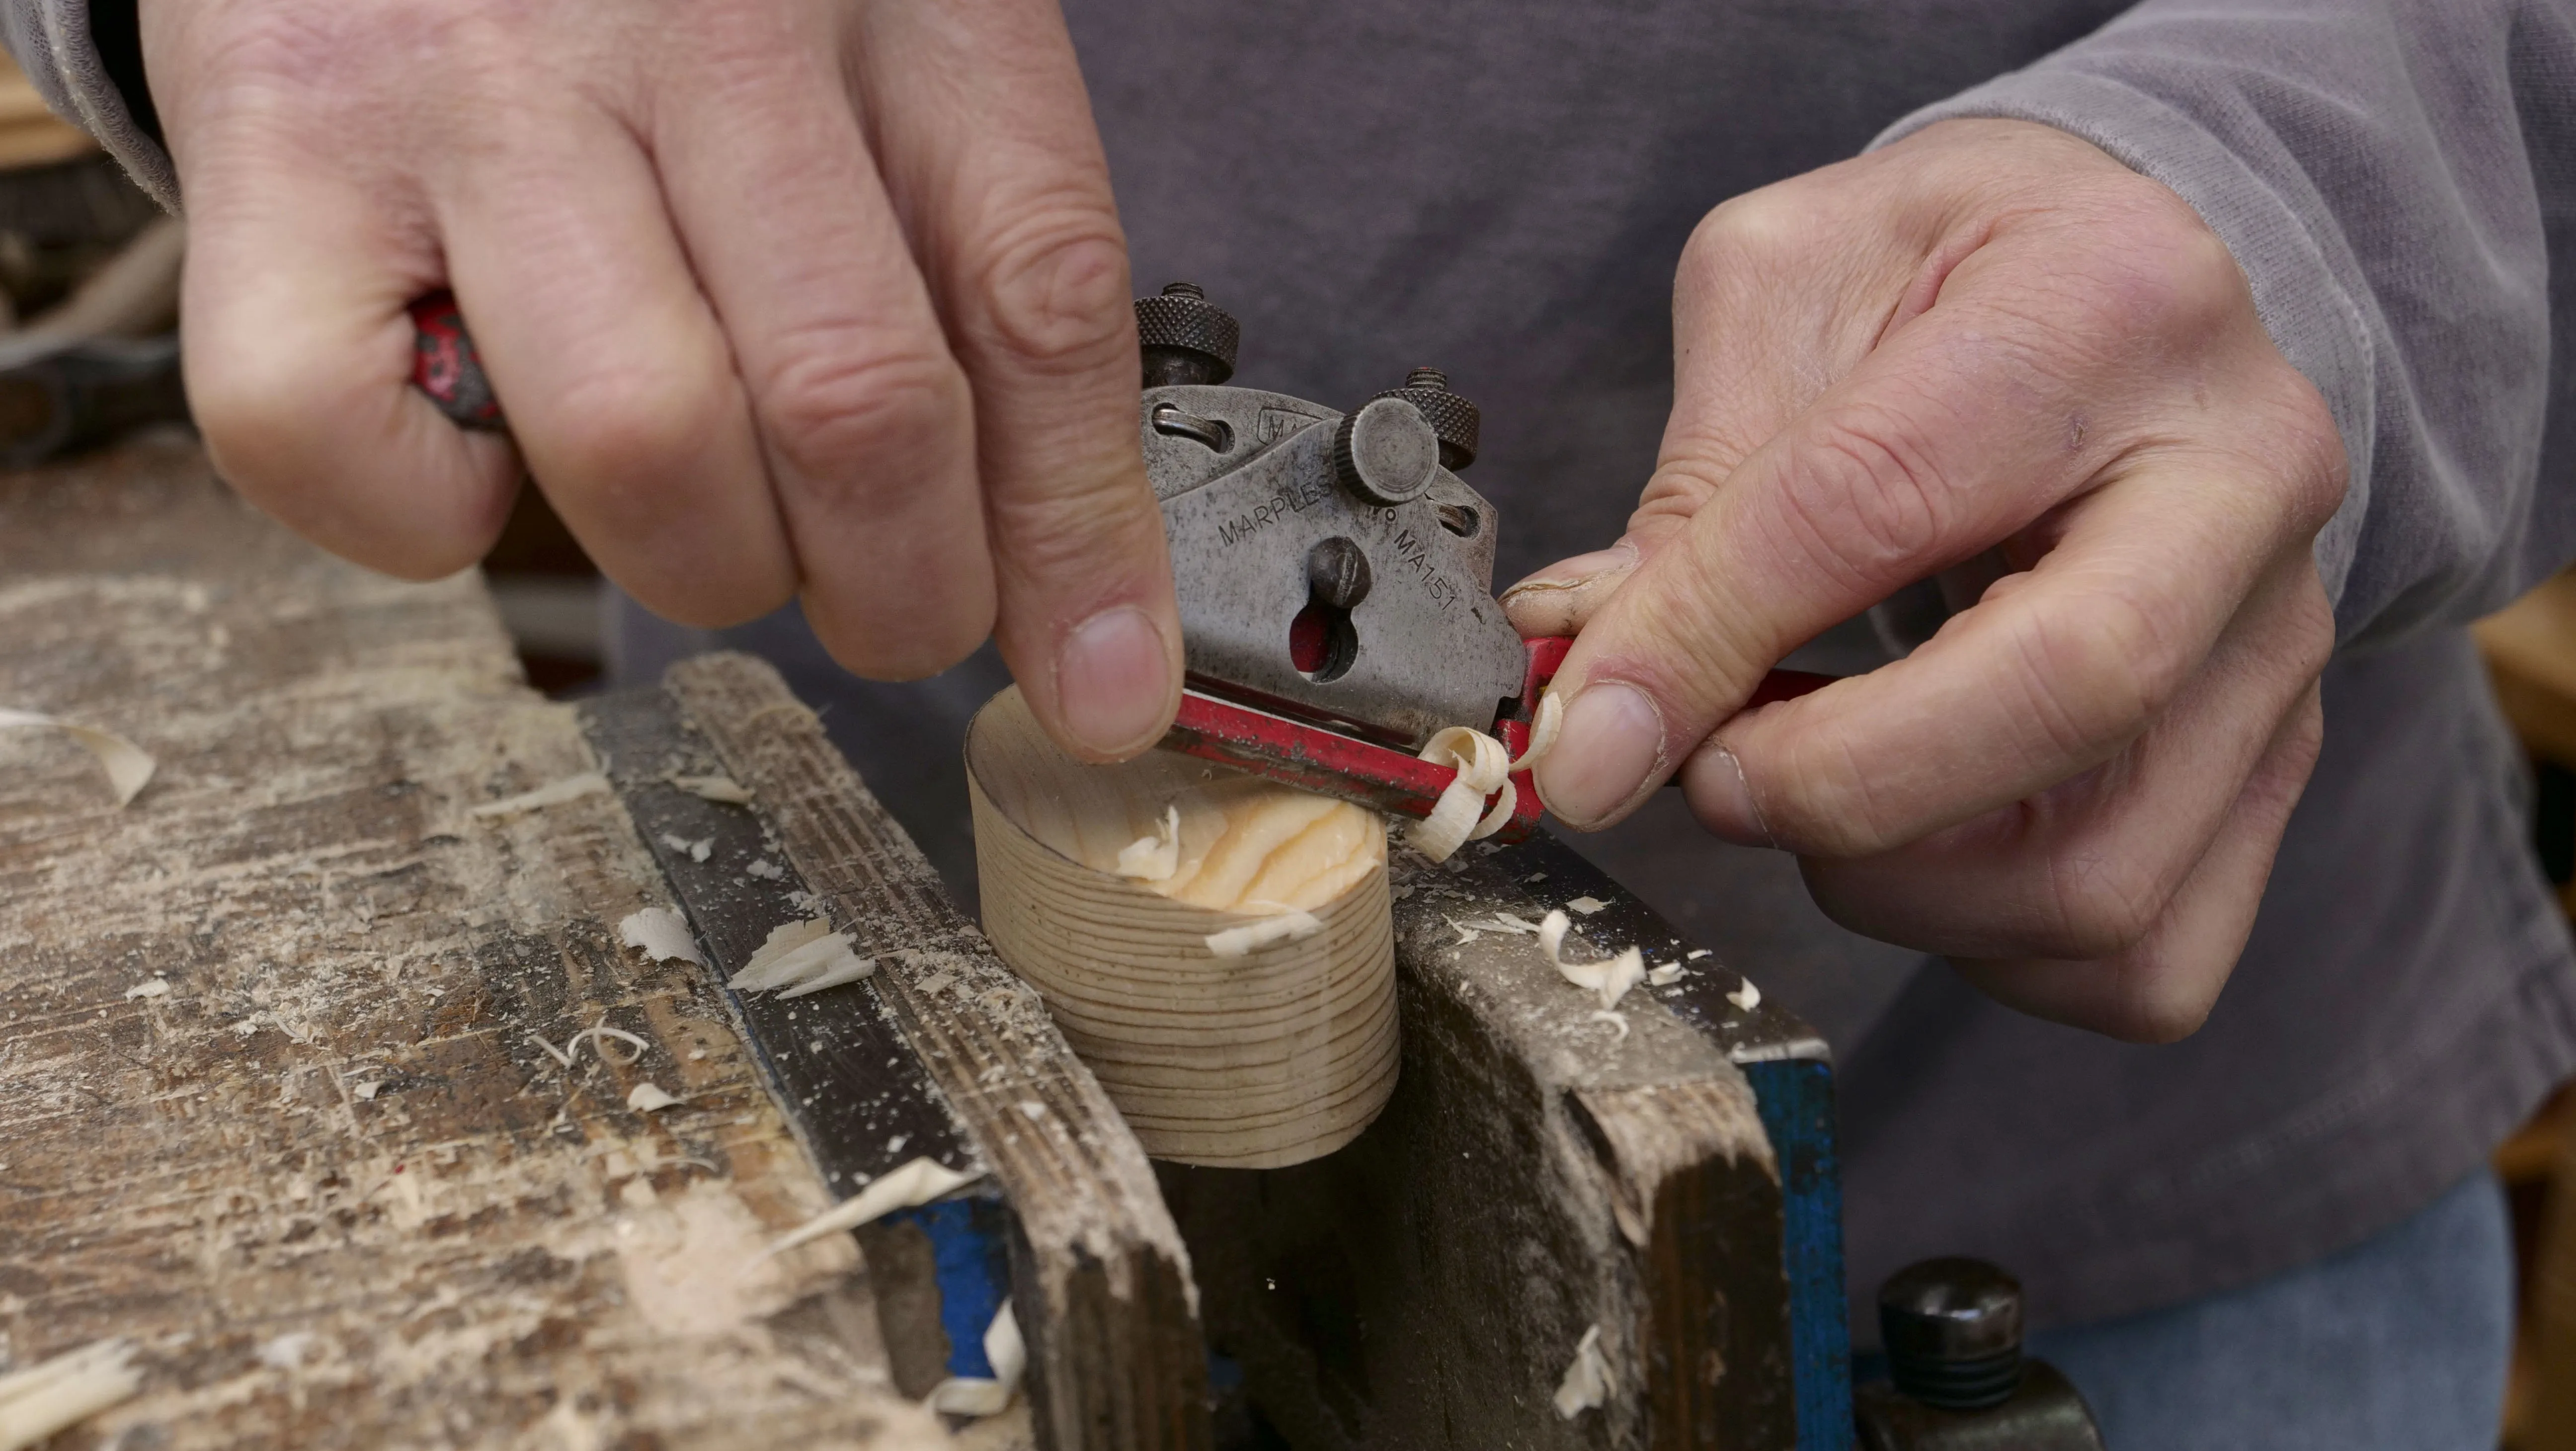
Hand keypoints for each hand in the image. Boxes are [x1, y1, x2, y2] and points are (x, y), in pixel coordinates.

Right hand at [139, 0, 1180, 760]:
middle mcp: (690, 26)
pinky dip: (423, 515)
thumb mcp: (887, 60)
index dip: (1079, 537)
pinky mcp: (277, 149)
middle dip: (897, 589)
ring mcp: (472, 92)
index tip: (1100, 688)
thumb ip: (985, 292)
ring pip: (639, 446)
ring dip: (696, 559)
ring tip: (691, 493)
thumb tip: (1084, 625)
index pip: (1035, 298)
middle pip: (853, 405)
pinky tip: (473, 436)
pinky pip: (343, 439)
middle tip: (883, 598)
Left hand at [1504, 120, 2344, 1041]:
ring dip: (1890, 878)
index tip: (1582, 742)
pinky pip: (2141, 956)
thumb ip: (1692, 484)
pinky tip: (1910, 844)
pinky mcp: (2276, 768)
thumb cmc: (1948, 274)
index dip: (1702, 644)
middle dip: (1833, 784)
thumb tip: (1591, 684)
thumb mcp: (1787, 286)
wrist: (2126, 287)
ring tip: (1801, 783)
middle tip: (1710, 775)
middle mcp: (2239, 482)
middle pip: (2064, 699)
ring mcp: (2278, 645)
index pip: (1874, 505)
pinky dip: (1982, 947)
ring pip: (2095, 878)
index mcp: (2105, 305)